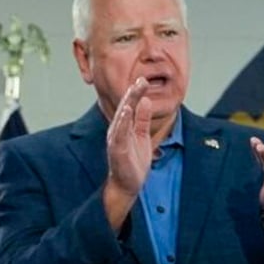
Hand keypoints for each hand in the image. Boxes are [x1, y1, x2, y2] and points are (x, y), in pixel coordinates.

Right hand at [103, 78, 152, 230]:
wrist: (128, 184)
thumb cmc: (134, 161)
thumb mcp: (142, 136)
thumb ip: (143, 119)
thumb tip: (146, 100)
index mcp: (125, 126)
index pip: (131, 106)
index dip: (137, 92)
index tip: (144, 79)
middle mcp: (118, 130)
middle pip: (126, 108)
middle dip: (133, 94)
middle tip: (142, 79)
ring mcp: (116, 140)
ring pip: (122, 119)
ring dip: (128, 105)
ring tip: (134, 92)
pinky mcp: (117, 150)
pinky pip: (119, 134)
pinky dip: (123, 122)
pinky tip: (126, 112)